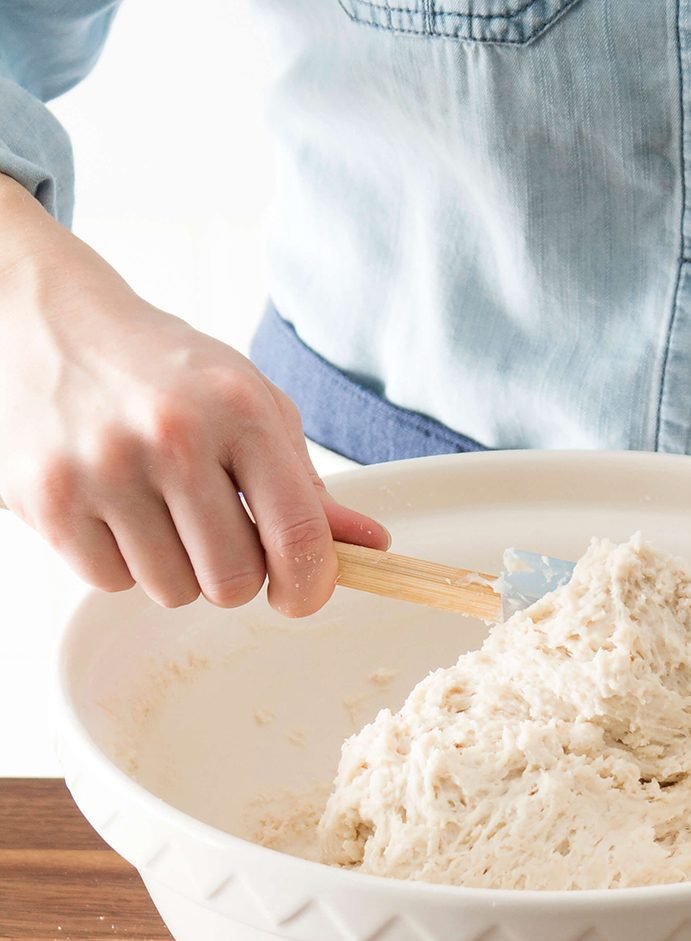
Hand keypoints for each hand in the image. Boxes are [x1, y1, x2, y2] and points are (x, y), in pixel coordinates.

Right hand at [0, 177, 388, 615]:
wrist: (53, 324)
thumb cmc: (173, 376)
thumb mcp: (255, 410)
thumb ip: (311, 489)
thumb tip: (373, 547)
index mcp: (242, 413)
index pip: (299, 539)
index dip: (310, 588)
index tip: (301, 594)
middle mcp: (173, 437)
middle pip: (233, 582)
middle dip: (238, 577)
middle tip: (222, 537)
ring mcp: (103, 467)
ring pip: (171, 591)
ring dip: (178, 571)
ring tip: (163, 512)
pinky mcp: (45, 497)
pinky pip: (109, 583)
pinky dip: (122, 564)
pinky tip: (118, 511)